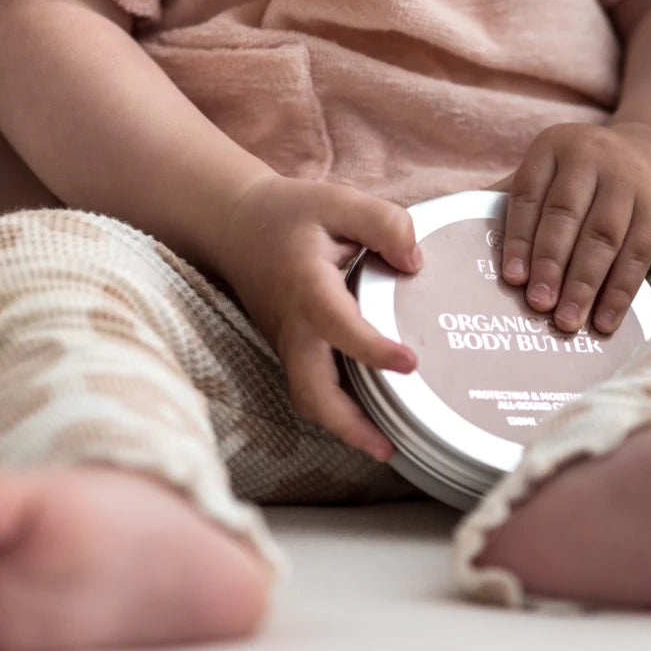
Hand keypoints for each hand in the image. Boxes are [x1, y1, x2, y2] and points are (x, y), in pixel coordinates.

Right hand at [219, 174, 421, 460]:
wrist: (235, 227)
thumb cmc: (290, 215)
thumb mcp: (338, 202)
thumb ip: (384, 224)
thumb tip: (415, 264)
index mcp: (307, 288)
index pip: (338, 325)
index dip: (372, 347)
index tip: (410, 363)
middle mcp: (294, 327)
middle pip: (311, 391)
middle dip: (348, 425)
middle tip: (390, 448)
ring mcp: (288, 343)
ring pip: (307, 398)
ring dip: (341, 426)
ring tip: (383, 446)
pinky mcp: (291, 349)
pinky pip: (309, 386)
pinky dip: (336, 409)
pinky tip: (367, 414)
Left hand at [491, 122, 650, 332]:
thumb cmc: (575, 181)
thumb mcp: (542, 176)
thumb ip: (502, 204)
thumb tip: (446, 235)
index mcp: (551, 150)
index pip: (529, 197)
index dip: (519, 240)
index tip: (512, 279)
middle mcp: (591, 158)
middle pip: (568, 217)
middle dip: (552, 265)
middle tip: (539, 304)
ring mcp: (629, 182)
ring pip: (604, 238)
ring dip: (584, 285)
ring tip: (567, 321)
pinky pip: (637, 257)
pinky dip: (619, 294)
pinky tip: (603, 322)